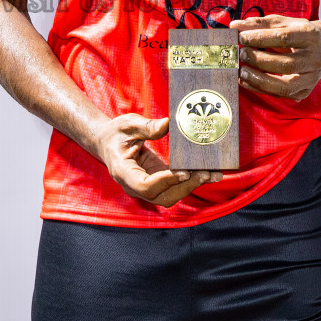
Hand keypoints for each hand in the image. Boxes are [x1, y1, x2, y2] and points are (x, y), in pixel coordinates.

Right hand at [90, 113, 222, 206]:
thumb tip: (168, 124)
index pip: (145, 185)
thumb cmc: (115, 133)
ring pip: (171, 195)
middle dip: (185, 186)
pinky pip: (175, 187)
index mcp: (123, 172)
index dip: (165, 181)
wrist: (107, 142)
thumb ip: (146, 127)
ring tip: (212, 174)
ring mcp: (146, 187)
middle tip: (205, 173)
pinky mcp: (157, 182)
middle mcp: (134, 185)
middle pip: (162, 196)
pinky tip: (209, 174)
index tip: (183, 171)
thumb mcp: (127, 125)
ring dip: (192, 186)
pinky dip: (191, 181)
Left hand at [235, 14, 320, 100]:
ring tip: (241, 71)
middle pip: (286, 64)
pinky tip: (246, 81)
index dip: (260, 38)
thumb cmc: (298, 33)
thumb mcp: (282, 23)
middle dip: (259, 60)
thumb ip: (258, 24)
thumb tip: (235, 25)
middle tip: (241, 54)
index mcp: (310, 36)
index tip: (241, 37)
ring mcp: (312, 78)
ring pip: (284, 86)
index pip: (284, 37)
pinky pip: (280, 95)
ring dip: (259, 80)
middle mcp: (315, 59)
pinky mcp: (304, 92)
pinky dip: (260, 89)